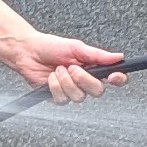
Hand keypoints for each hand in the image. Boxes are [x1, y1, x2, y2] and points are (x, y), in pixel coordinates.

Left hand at [0, 28, 126, 102]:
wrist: (28, 52)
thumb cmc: (51, 47)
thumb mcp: (76, 47)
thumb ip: (97, 55)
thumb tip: (118, 57)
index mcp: (93, 68)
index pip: (114, 78)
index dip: (118, 79)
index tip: (114, 76)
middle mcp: (85, 81)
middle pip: (98, 91)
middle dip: (84, 79)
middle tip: (72, 68)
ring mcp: (72, 91)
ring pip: (79, 97)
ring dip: (66, 82)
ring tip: (57, 70)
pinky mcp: (58, 97)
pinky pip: (63, 99)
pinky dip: (55, 87)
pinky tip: (50, 78)